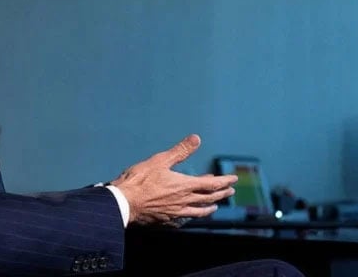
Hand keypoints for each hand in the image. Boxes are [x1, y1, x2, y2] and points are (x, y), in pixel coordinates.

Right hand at [110, 134, 237, 226]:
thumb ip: (180, 151)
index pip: (211, 184)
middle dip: (221, 194)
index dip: (224, 181)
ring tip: (214, 206)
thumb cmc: (140, 180)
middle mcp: (184, 201)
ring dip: (209, 207)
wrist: (124, 203)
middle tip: (230, 191)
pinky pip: (185, 219)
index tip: (233, 179)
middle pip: (208, 199)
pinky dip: (192, 216)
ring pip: (199, 211)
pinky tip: (190, 215)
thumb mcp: (160, 160)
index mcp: (184, 185)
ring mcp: (176, 212)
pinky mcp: (166, 219)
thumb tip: (196, 139)